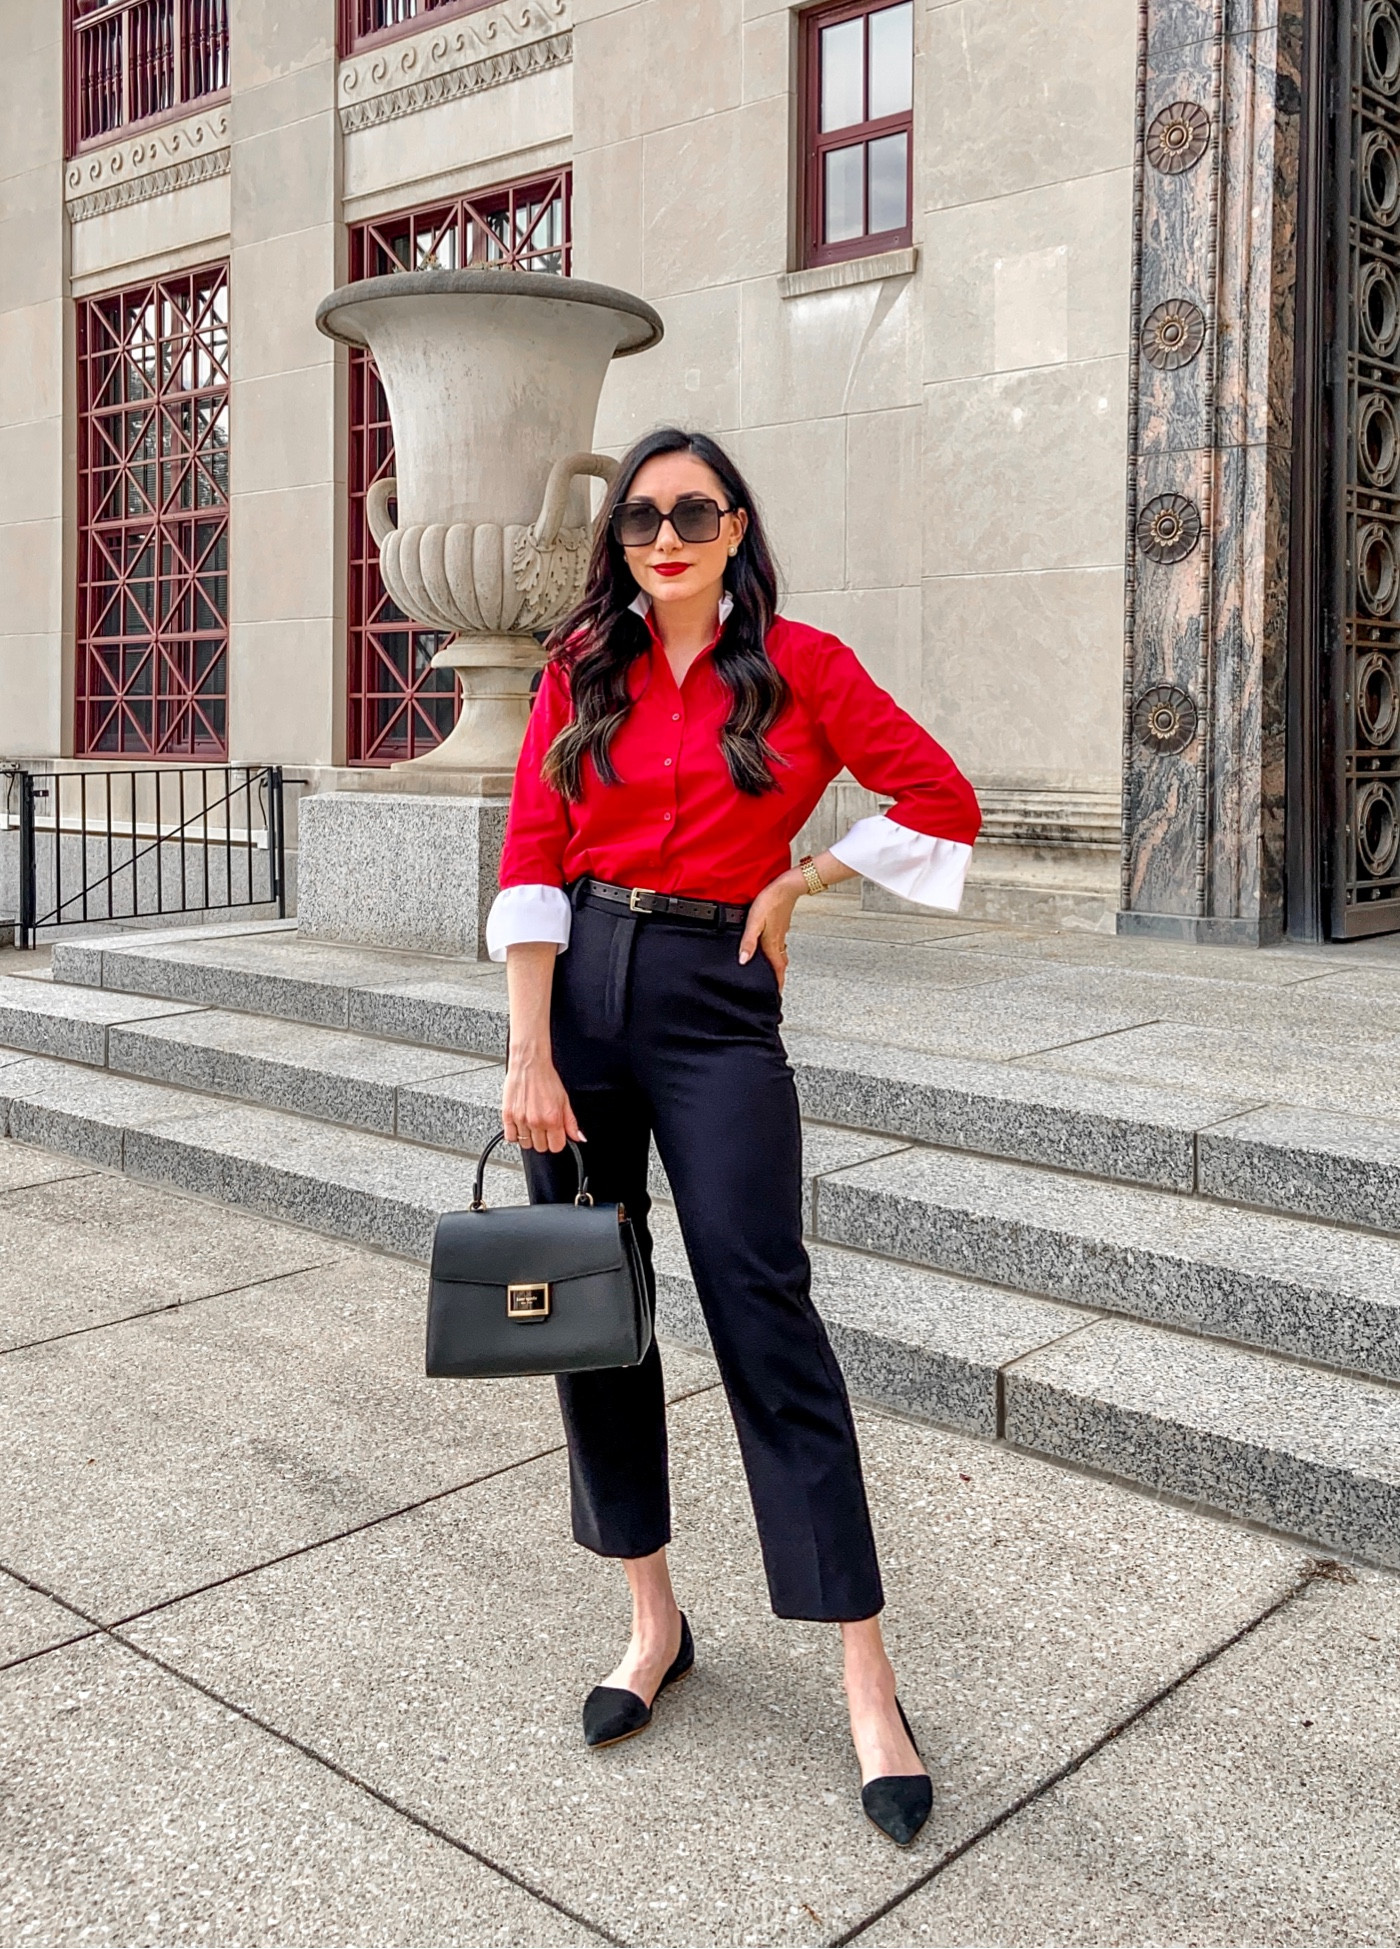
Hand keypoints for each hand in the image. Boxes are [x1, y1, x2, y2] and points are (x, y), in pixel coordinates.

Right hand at [502, 1048, 584, 1151]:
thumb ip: (571, 1122)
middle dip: (543, 1140)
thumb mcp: (564, 1100)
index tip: (555, 1136)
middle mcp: (536, 1121)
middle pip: (540, 1148)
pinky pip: (510, 1137)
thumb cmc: (546, 1079)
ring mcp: (521, 1120)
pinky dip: (515, 1134)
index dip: (557, 1142)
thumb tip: (578, 1137)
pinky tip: (521, 1125)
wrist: (529, 1064)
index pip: (556, 1147)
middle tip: (543, 1128)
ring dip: (529, 1137)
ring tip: (532, 1124)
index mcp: (552, 1119)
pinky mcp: (507, 1116)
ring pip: (525, 1144)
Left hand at [738, 868, 804, 990]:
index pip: (777, 970)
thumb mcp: (754, 922)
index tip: (776, 995)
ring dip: (778, 965)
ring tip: (774, 971)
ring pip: (781, 955)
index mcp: (772, 944)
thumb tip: (742, 960)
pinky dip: (777, 952)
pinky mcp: (781, 925)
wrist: (786, 887)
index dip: (777, 984)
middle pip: (780, 965)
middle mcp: (779, 941)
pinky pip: (780, 944)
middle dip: (778, 977)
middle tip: (775, 986)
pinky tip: (772, 947)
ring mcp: (781, 933)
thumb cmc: (771, 902)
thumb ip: (748, 942)